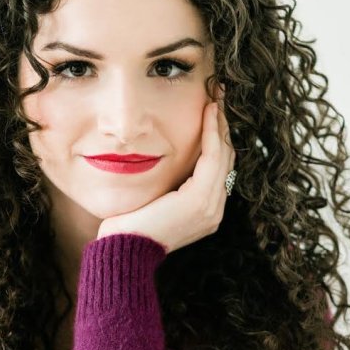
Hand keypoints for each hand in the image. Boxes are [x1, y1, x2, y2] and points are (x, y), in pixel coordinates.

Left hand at [96, 95, 236, 254]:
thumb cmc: (129, 230)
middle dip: (224, 127)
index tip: (214, 112)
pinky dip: (213, 133)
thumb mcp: (154, 202)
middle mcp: (214, 210)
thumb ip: (167, 186)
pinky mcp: (200, 200)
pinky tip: (210, 112)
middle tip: (222, 96)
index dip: (218, 139)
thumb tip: (165, 164)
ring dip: (221, 124)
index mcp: (205, 212)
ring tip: (219, 97)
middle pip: (226, 159)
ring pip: (224, 155)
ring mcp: (211, 207)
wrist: (123, 252)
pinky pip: (213, 158)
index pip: (217, 169)